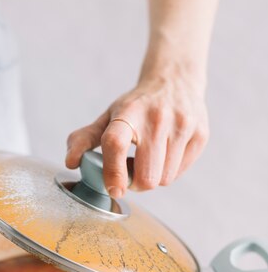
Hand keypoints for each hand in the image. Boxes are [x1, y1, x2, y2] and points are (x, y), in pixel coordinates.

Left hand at [66, 66, 208, 195]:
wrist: (175, 81)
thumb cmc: (137, 106)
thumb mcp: (109, 117)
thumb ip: (85, 139)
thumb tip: (71, 161)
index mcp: (128, 113)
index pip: (116, 144)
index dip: (112, 172)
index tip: (113, 190)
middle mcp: (157, 117)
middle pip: (147, 176)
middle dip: (135, 183)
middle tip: (129, 172)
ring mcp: (182, 125)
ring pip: (164, 179)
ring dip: (152, 177)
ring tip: (147, 160)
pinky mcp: (200, 134)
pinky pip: (180, 172)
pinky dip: (169, 171)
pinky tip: (164, 155)